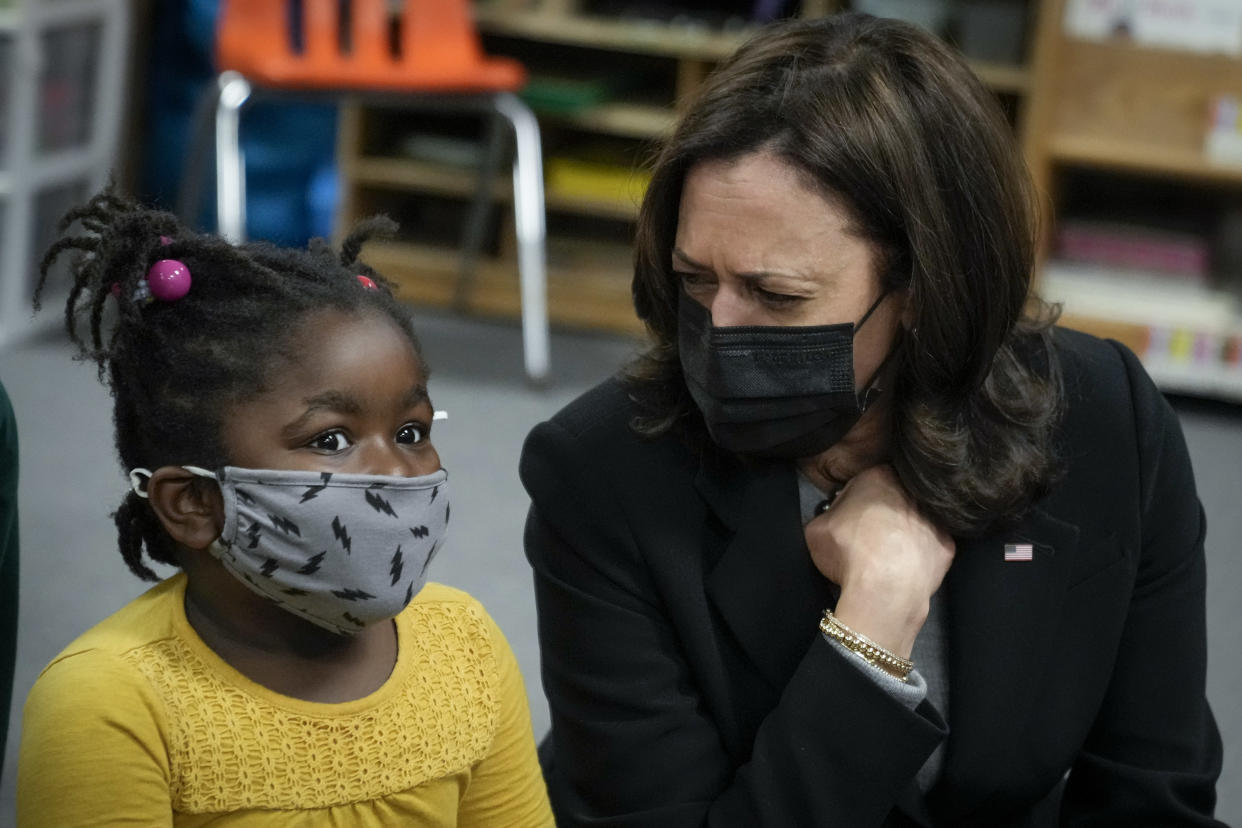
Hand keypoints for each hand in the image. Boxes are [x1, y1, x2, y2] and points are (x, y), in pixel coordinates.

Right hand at [804, 465, 954, 657]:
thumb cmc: (848, 552)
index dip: (853, 501)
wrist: (886, 588)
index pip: (864, 481)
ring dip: (903, 531)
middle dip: (883, 513)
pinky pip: (930, 546)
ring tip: (887, 554)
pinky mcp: (947, 544)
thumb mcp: (815, 528)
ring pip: (914, 520)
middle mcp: (911, 490)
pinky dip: (920, 554)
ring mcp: (934, 517)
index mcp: (878, 476)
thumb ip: (827, 515)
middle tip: (867, 536)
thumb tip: (834, 519)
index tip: (847, 518)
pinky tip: (906, 567)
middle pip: (893, 498)